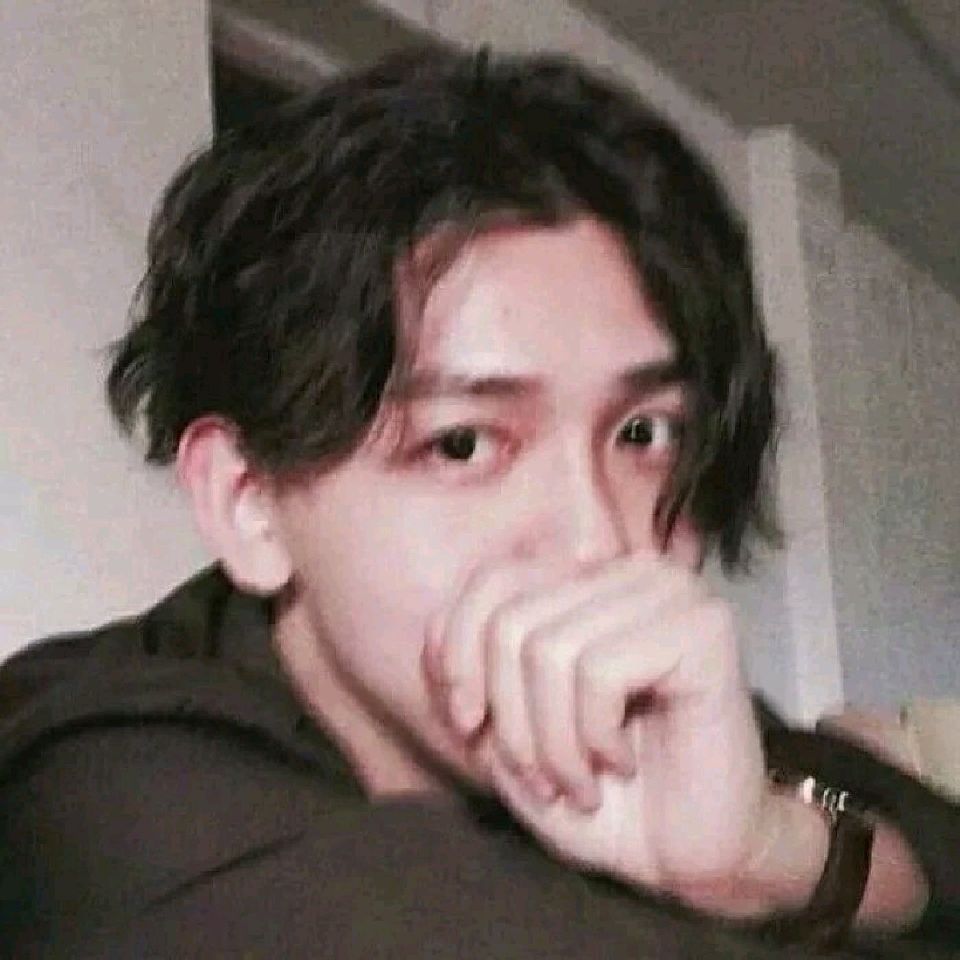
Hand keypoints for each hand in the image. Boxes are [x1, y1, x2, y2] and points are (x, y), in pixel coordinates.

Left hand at [423, 551, 772, 900]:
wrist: (686, 856)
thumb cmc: (596, 794)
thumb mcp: (504, 732)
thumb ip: (467, 673)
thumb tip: (435, 632)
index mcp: (587, 581)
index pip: (491, 581)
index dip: (460, 658)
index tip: (470, 725)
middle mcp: (629, 571)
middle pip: (511, 621)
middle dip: (510, 719)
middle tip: (543, 777)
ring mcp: (671, 593)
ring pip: (549, 649)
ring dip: (552, 742)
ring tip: (580, 781)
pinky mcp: (704, 630)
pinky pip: (599, 670)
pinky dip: (593, 737)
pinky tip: (620, 764)